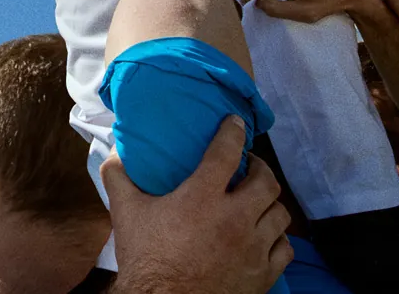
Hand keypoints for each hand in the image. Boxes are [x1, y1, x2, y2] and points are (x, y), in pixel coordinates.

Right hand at [104, 117, 292, 293]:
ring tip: (257, 201)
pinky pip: (284, 248)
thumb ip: (118, 176)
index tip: (236, 124)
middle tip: (248, 167)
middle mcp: (235, 218)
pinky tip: (264, 236)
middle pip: (267, 182)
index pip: (228, 151)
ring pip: (279, 214)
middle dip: (260, 169)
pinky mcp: (263, 274)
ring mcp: (253, 248)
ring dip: (270, 203)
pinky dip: (277, 238)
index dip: (234, 132)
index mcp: (202, 197)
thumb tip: (114, 151)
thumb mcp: (125, 212)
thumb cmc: (146, 259)